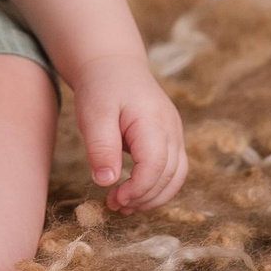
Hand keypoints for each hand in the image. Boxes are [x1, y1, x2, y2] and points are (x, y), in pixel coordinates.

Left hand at [71, 53, 188, 210]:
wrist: (113, 64)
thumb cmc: (101, 87)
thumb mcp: (93, 114)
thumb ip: (101, 147)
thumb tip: (107, 181)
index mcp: (153, 120)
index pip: (156, 165)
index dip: (138, 188)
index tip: (114, 198)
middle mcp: (171, 127)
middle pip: (170, 175)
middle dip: (144, 197)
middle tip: (114, 205)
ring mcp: (174, 132)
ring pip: (177, 176)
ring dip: (153, 196)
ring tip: (124, 205)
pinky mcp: (170, 138)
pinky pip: (173, 169)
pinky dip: (157, 186)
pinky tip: (134, 193)